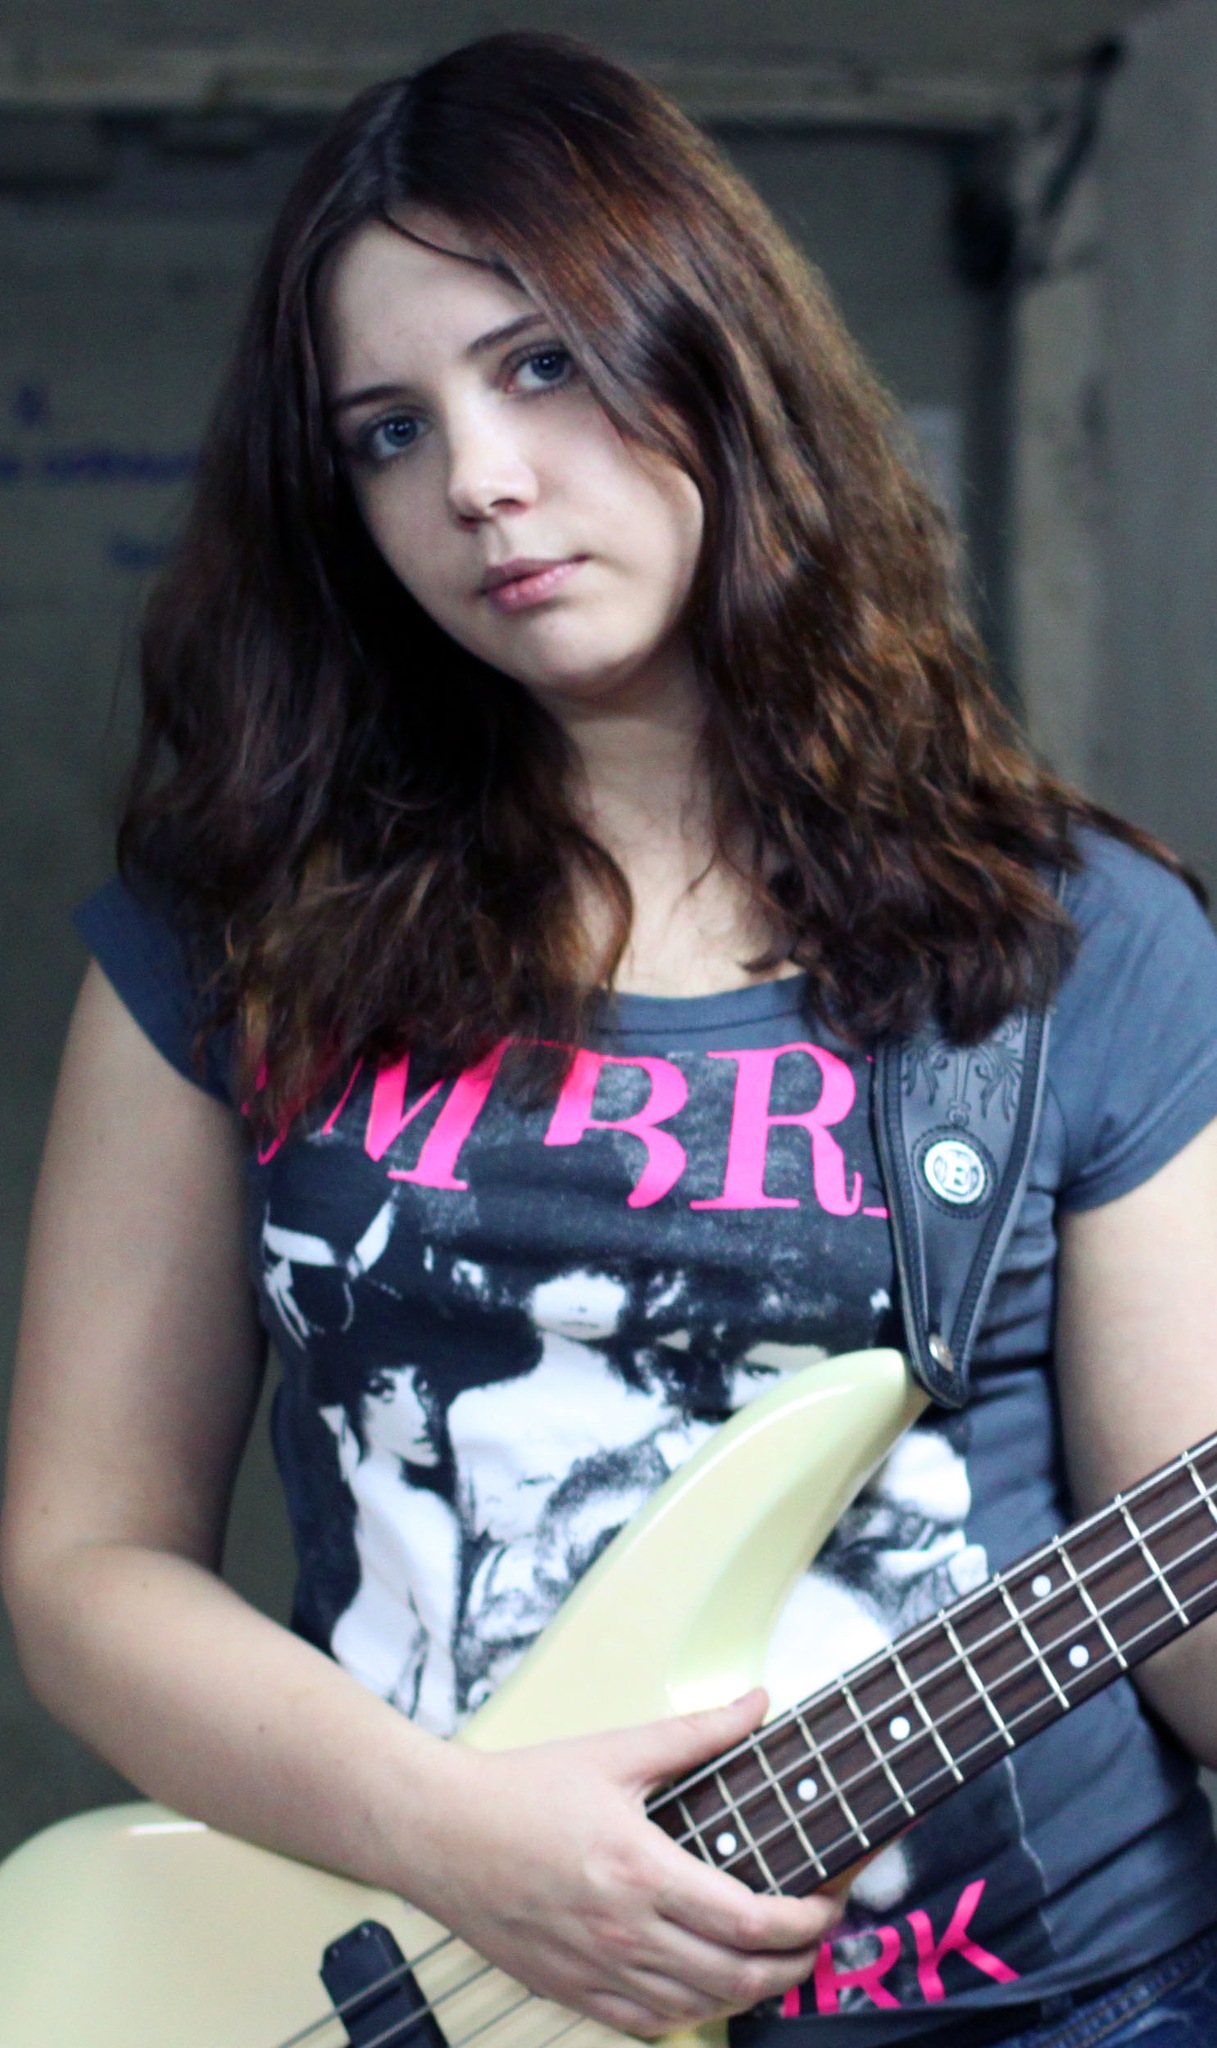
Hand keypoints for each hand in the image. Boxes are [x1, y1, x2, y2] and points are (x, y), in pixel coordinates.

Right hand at [416, 1691, 841, 2037]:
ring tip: (775, 1962)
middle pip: (739, 1977)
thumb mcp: (616, 1751)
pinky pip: (649, 2024)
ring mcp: (597, 1972)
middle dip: (796, 1964)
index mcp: (642, 1871)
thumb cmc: (521, 1790)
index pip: (751, 1920)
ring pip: (699, 2008)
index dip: (807, 1922)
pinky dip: (691, 2012)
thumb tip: (758, 1701)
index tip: (829, 1902)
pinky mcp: (572, 1992)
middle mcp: (624, 1933)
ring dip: (751, 1993)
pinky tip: (706, 1986)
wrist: (438, 1832)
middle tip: (818, 1937)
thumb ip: (698, 1732)